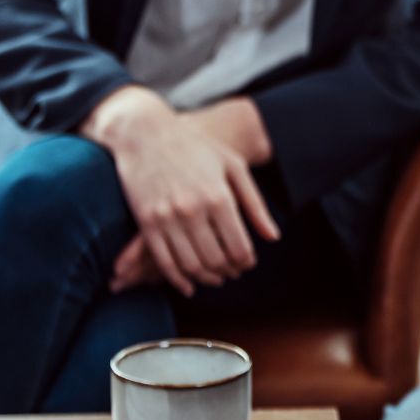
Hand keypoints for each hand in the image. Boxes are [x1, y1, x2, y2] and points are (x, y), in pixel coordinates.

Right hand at [82, 87, 281, 296]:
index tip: (248, 263)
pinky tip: (189, 285)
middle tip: (234, 272)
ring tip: (216, 278)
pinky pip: (163, 261)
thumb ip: (255, 204)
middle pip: (216, 260)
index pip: (239, 246)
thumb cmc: (196, 147)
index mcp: (219, 197)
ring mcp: (166, 218)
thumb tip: (273, 237)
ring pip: (191, 265)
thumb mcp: (234, 167)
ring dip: (207, 278)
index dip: (246, 261)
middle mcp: (193, 210)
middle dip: (229, 271)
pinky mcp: (146, 222)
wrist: (146, 134)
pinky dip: (178, 279)